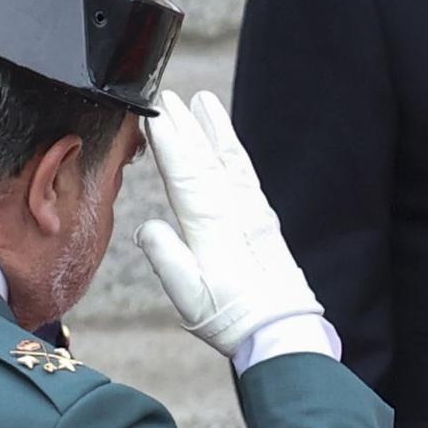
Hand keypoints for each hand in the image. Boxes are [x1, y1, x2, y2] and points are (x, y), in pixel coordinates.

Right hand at [135, 91, 322, 356]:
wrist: (281, 331)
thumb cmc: (231, 318)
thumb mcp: (188, 296)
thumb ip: (166, 257)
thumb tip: (147, 226)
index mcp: (212, 228)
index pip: (186, 174)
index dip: (171, 142)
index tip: (157, 114)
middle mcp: (234, 213)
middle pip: (206, 160)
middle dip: (187, 126)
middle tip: (171, 96)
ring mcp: (252, 213)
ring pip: (231, 162)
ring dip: (216, 130)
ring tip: (204, 102)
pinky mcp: (263, 220)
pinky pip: (246, 175)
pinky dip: (235, 152)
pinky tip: (227, 143)